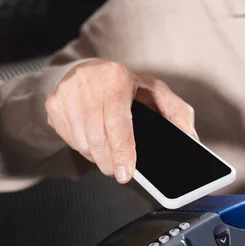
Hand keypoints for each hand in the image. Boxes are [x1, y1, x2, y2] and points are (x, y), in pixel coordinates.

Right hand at [45, 60, 196, 182]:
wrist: (88, 71)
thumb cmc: (127, 86)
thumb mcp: (156, 93)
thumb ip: (178, 114)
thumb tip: (191, 139)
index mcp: (118, 76)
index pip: (118, 120)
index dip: (123, 150)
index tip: (126, 174)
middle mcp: (89, 81)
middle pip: (98, 137)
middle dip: (112, 161)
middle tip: (120, 171)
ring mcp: (67, 92)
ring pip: (83, 143)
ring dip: (98, 156)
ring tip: (109, 150)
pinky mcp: (53, 104)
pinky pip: (69, 140)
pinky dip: (83, 148)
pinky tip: (94, 138)